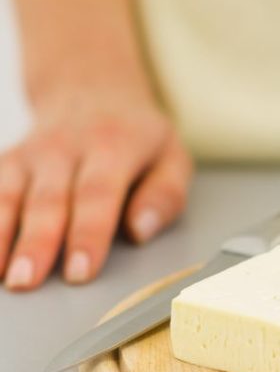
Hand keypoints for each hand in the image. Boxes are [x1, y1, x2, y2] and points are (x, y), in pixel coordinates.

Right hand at [1, 82, 191, 290]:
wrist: (93, 90)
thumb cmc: (138, 138)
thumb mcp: (171, 156)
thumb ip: (165, 195)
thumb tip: (141, 230)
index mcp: (114, 146)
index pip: (98, 193)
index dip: (88, 234)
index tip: (81, 272)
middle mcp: (66, 147)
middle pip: (49, 199)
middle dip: (38, 242)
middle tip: (28, 282)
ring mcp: (30, 153)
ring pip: (8, 195)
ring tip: (1, 276)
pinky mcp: (5, 161)